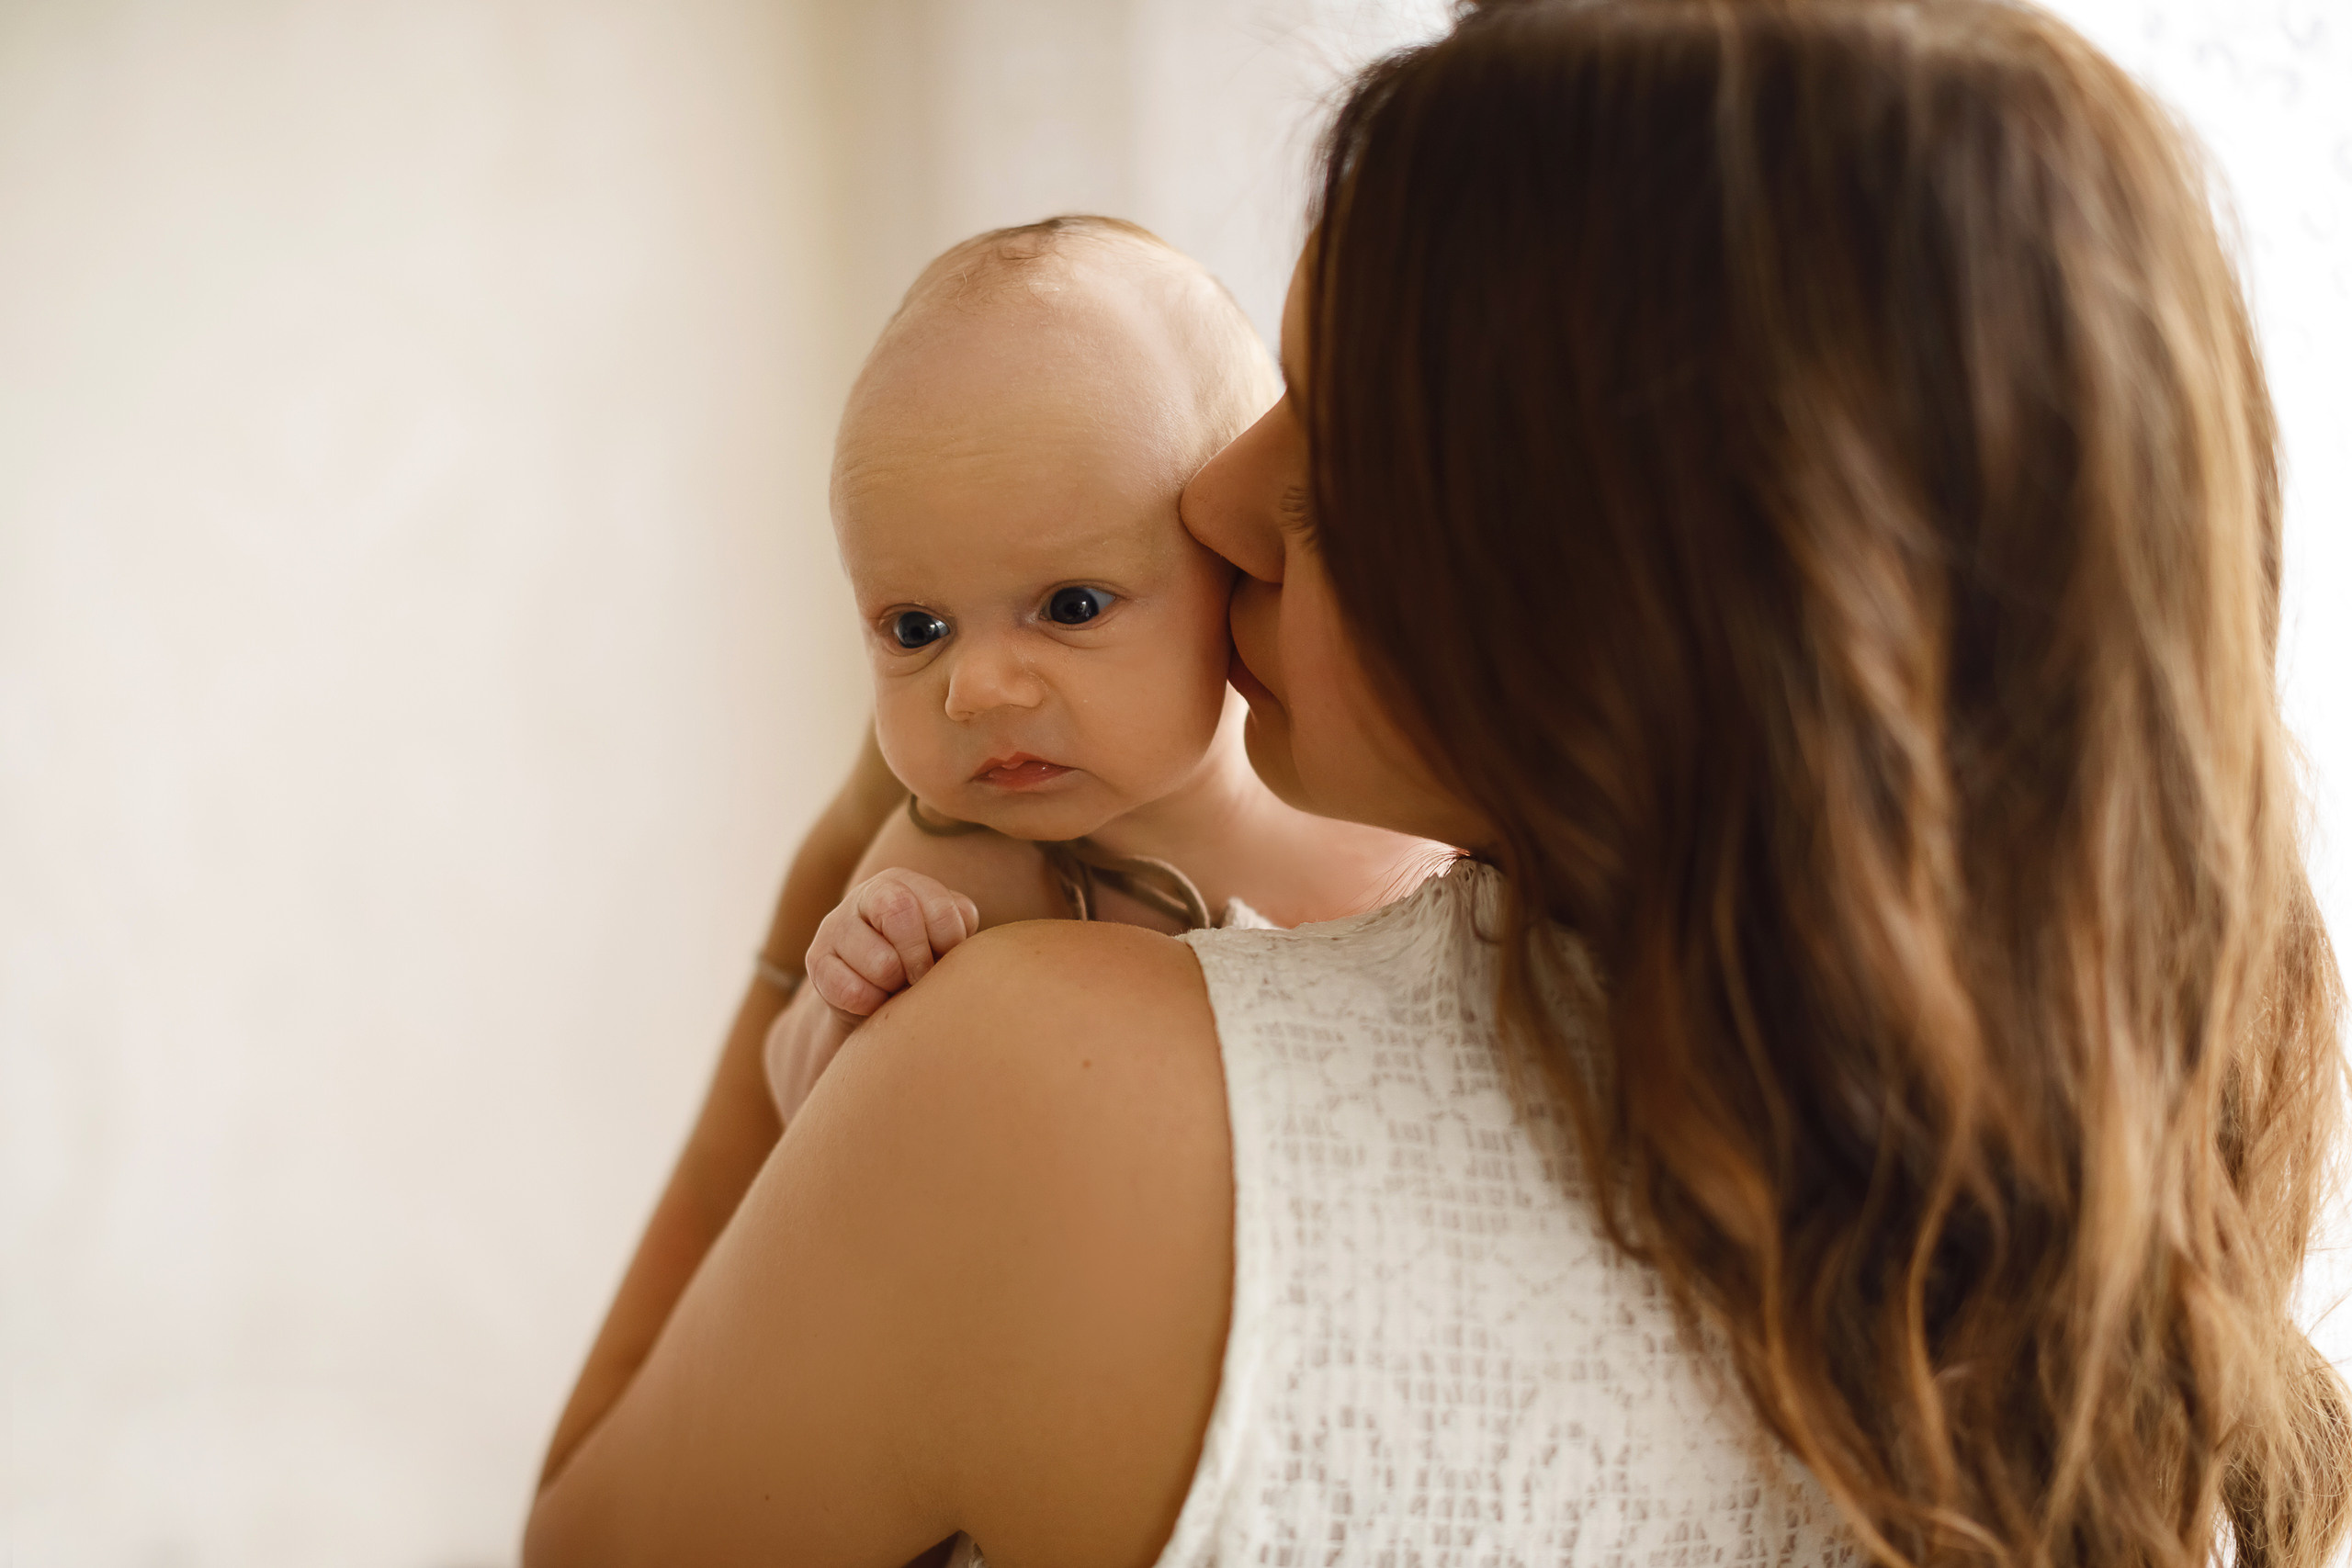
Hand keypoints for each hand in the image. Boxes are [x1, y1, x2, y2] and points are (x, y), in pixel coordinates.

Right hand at [805, 868, 981, 1027]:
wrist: (871, 999)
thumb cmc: (918, 962)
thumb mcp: (943, 938)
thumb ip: (958, 923)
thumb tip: (962, 923)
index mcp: (901, 882)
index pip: (939, 905)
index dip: (950, 941)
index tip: (946, 958)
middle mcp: (864, 894)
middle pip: (899, 912)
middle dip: (919, 958)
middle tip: (920, 978)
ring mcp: (834, 926)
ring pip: (880, 961)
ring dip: (895, 985)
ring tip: (895, 987)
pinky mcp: (816, 961)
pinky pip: (851, 991)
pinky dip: (870, 1004)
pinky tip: (872, 1000)